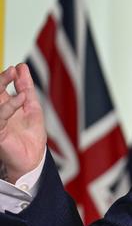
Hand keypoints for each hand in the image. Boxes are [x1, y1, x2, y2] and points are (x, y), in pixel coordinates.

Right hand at [0, 64, 46, 182]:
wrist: (33, 157)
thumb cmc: (30, 134)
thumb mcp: (32, 106)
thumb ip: (26, 88)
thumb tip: (22, 68)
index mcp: (4, 105)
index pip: (0, 87)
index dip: (6, 77)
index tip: (16, 69)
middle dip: (1, 79)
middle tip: (11, 71)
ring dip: (0, 87)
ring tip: (13, 77)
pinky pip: (0, 117)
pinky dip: (10, 106)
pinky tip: (21, 98)